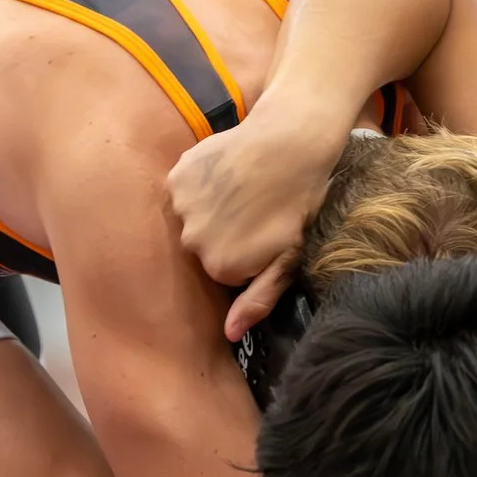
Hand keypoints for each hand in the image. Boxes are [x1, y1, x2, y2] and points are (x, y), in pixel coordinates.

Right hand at [166, 108, 346, 341]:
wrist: (291, 142)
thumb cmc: (298, 204)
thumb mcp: (289, 258)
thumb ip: (258, 299)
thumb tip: (229, 335)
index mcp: (221, 268)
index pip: (224, 272)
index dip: (247, 254)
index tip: (266, 234)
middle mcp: (193, 243)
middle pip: (204, 247)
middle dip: (225, 234)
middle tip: (256, 209)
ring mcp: (182, 209)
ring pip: (192, 219)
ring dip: (210, 208)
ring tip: (243, 189)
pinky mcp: (177, 177)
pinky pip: (182, 190)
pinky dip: (199, 184)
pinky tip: (227, 172)